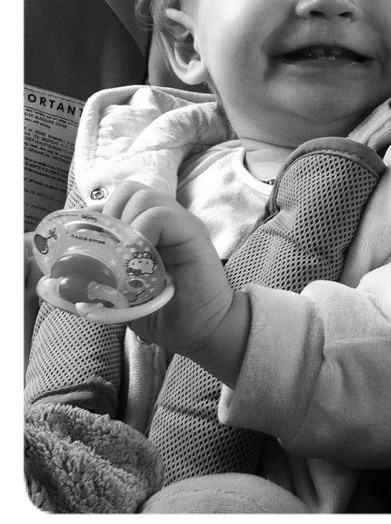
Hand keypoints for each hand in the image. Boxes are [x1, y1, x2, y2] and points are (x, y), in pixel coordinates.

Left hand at [102, 182, 249, 386]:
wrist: (205, 332)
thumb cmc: (166, 314)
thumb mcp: (120, 296)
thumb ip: (95, 282)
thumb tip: (52, 283)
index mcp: (151, 229)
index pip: (118, 201)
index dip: (99, 221)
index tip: (92, 250)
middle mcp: (167, 219)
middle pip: (128, 191)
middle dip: (111, 218)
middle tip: (113, 253)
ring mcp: (181, 222)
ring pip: (142, 196)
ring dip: (126, 225)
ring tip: (127, 257)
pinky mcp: (192, 232)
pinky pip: (159, 215)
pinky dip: (142, 232)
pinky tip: (140, 259)